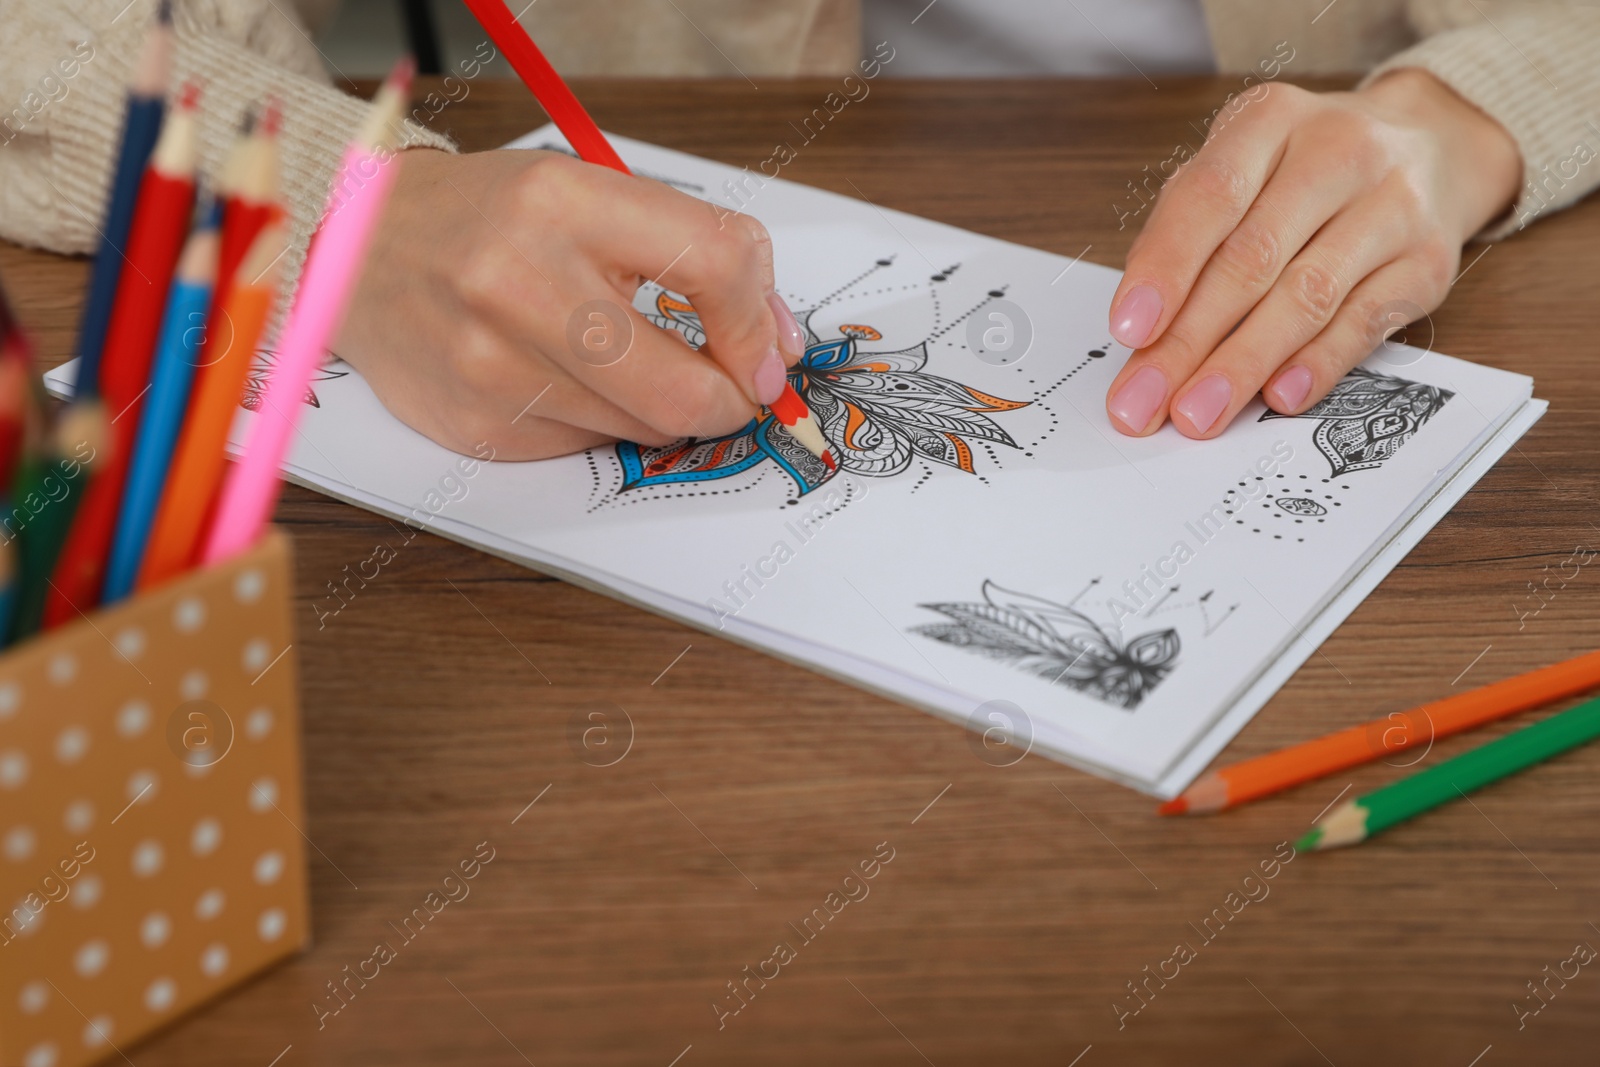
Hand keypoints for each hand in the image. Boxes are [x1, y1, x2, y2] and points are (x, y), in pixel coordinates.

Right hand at [335, 148, 807, 458]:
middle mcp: (518, 284)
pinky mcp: (476, 427)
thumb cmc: (493, 221)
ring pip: (640, 430)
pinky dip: (600, 424)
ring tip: (626, 365)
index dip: (759, 323)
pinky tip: (562, 380)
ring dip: (661, 411)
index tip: (767, 352)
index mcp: (562, 201)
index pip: (713, 265)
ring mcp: (490, 366)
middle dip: (728, 401)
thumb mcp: (590, 195)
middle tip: (732, 390)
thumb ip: (693, 252)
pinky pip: (586, 448)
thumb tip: (776, 347)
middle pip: (681, 387)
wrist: (360, 252)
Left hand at [1103, 70, 1520, 437]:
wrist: (1433, 144)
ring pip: (1307, 296)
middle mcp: (1339, 153)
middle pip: (1252, 258)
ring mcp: (1393, 206)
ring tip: (1197, 413)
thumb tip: (1142, 333)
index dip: (1165, 267)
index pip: (1210, 196)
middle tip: (1143, 400)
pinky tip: (1278, 397)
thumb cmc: (1304, 169)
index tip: (1129, 330)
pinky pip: (1365, 321)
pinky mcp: (1428, 262)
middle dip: (1187, 341)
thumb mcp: (1240, 168)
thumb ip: (1186, 234)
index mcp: (1271, 120)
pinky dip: (1317, 364)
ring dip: (1243, 364)